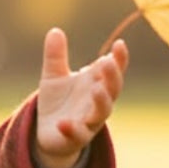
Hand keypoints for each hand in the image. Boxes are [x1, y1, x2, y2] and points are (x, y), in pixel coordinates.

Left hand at [35, 27, 128, 167]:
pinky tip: (63, 123)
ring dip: (101, 101)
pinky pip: (77, 134)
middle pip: (113, 90)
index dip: (119, 59)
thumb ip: (55, 56)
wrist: (48, 132)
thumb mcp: (53, 76)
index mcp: (96, 84)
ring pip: (102, 112)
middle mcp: (97, 102)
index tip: (120, 44)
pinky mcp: (76, 137)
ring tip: (96, 88)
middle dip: (112, 76)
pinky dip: (72, 129)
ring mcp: (89, 121)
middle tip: (106, 62)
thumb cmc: (57, 102)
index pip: (113, 70)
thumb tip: (55, 30)